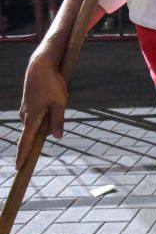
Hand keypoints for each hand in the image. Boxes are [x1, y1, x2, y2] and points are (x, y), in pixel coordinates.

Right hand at [16, 54, 67, 168]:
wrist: (40, 65)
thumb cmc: (51, 84)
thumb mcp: (60, 103)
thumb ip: (58, 121)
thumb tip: (57, 137)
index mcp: (32, 118)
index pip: (25, 142)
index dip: (22, 155)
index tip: (18, 168)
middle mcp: (25, 115)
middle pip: (28, 136)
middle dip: (27, 148)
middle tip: (24, 163)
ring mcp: (26, 108)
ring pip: (33, 124)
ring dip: (38, 128)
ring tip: (46, 121)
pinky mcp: (28, 102)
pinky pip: (34, 115)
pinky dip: (40, 118)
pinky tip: (48, 107)